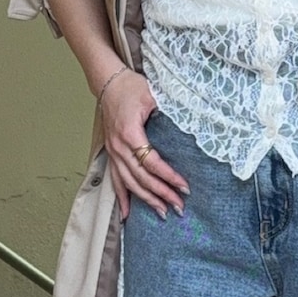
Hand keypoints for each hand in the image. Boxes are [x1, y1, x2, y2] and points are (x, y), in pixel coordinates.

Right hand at [99, 69, 188, 219]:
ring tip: (162, 213)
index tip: (184, 187)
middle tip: (179, 206)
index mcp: (130, 133)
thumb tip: (189, 126)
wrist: (109, 82)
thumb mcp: (153, 93)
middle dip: (161, 193)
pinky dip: (122, 198)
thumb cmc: (131, 87)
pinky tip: (127, 214)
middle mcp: (119, 146)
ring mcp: (113, 152)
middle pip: (141, 177)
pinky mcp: (112, 154)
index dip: (168, 176)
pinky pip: (115, 180)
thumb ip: (167, 110)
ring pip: (129, 182)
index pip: (151, 162)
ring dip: (146, 199)